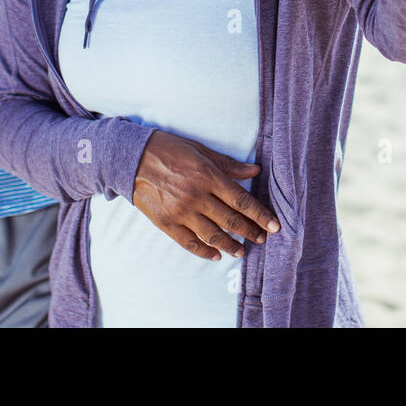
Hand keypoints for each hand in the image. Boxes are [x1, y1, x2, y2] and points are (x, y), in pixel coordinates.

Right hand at [130, 130, 279, 260]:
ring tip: (242, 251)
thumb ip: (228, 165)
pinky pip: (188, 242)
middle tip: (262, 239)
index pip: (241, 200)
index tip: (274, 225)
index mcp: (207, 176)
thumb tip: (255, 170)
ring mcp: (180, 211)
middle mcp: (196, 196)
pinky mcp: (166, 223)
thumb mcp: (200, 151)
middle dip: (250, 232)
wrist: (131, 158)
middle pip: (230, 220)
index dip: (260, 215)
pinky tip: (216, 255)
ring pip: (212, 234)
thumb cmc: (169, 150)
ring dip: (230, 245)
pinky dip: (204, 251)